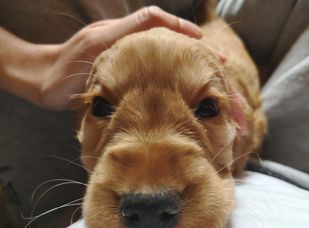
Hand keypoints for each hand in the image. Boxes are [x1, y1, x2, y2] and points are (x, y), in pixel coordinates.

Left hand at [39, 6, 201, 109]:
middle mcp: (123, 40)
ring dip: (187, 59)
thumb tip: (154, 21)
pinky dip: (171, 68)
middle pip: (165, 36)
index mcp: (118, 34)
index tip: (201, 40)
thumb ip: (119, 35)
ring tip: (210, 71)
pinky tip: (183, 79)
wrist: (42, 80)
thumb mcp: (92, 49)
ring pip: (162, 51)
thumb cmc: (61, 71)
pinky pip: (151, 64)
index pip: (154, 20)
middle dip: (193, 45)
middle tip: (220, 61)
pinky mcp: (120, 67)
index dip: (180, 28)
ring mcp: (122, 53)